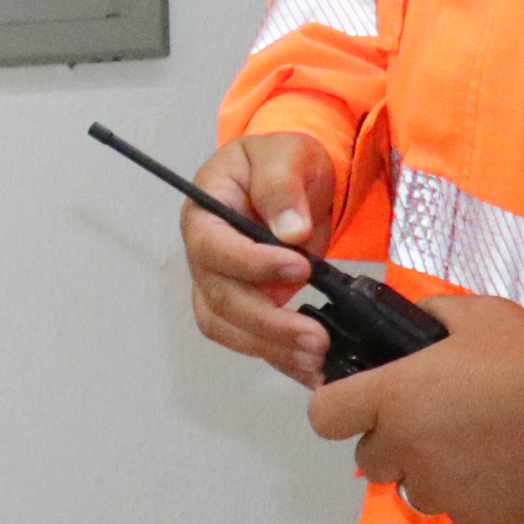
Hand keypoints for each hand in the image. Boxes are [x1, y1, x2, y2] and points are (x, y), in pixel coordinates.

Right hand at [181, 131, 341, 387]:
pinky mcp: (247, 306)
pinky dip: (280, 357)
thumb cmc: (282, 161)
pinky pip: (252, 340)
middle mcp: (205, 254)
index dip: (251, 264)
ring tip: (317, 357)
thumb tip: (291, 232)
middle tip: (316, 335)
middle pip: (219, 299)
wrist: (296, 182)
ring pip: (229, 328)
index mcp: (205, 212)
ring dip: (271, 347)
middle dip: (267, 322)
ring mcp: (223, 284)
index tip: (300, 267)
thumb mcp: (286, 153)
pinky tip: (313, 370)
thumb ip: (282, 186)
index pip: (213, 246)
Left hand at [306, 294, 523, 523]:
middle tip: (440, 421)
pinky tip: (506, 481)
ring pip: (416, 493)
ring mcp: (444, 494)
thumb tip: (414, 324)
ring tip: (481, 450)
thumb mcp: (481, 315)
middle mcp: (408, 451)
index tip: (367, 402)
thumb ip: (432, 318)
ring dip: (435, 476)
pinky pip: (462, 523)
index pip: (324, 416)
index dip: (342, 408)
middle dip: (395, 442)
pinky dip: (477, 507)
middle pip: (371, 460)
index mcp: (395, 397)